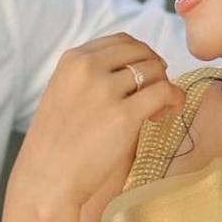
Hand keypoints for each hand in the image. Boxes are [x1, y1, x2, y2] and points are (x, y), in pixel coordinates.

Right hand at [11, 34, 183, 209]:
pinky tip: (171, 111)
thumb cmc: (54, 146)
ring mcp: (106, 90)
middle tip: (155, 92)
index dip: (139, 55)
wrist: (47, 180)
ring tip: (157, 109)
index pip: (120, 42)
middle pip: (140, 52)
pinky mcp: (125, 115)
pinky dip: (174, 98)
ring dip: (163, 85)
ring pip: (154, 70)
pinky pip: (164, 92)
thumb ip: (89, 77)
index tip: (144, 74)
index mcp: (72, 60)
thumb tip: (132, 70)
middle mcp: (88, 68)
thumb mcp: (62, 95)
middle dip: (154, 68)